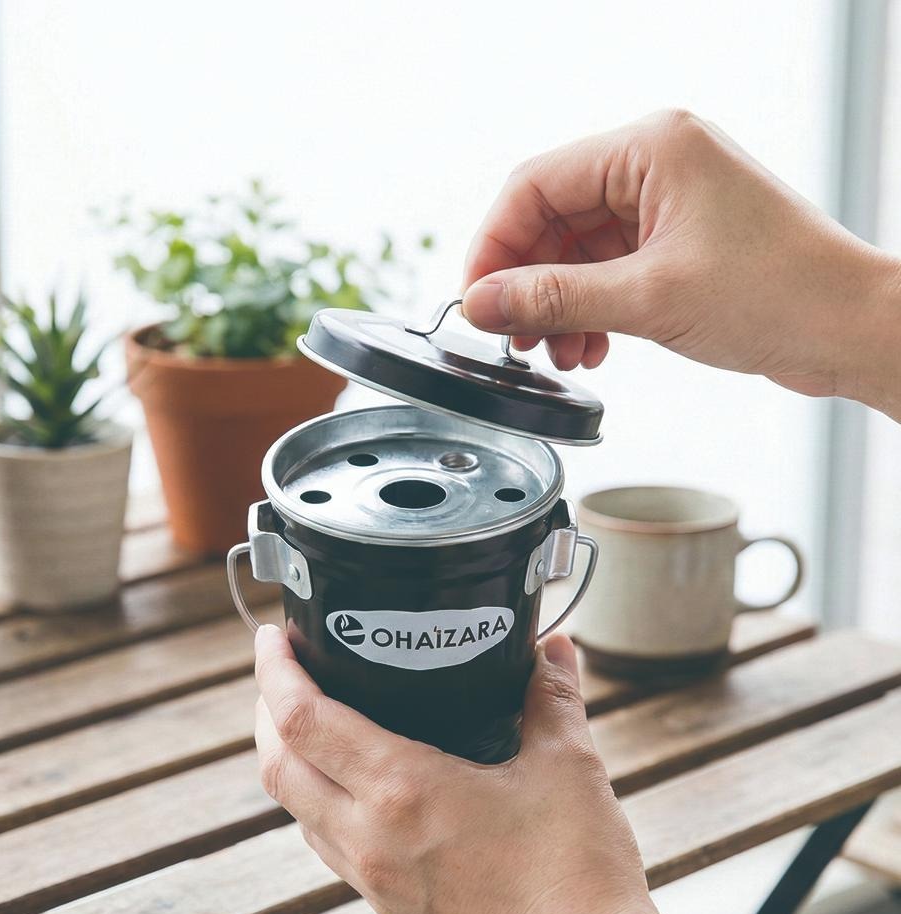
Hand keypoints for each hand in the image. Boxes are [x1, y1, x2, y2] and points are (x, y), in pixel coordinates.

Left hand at [254, 625, 759, 913]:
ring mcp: (376, 882)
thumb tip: (554, 647)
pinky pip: (330, 849)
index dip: (275, 671)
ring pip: (297, 811)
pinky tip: (356, 790)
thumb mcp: (568, 765)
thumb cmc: (577, 874)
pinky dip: (319, 807)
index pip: (303, 721)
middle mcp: (372, 839)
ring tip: (309, 723)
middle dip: (266, 712)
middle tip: (283, 672)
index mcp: (404, 791)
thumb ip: (552, 695)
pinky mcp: (392, 911)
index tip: (272, 638)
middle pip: (278, 767)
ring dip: (289, 761)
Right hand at [461, 109, 900, 419]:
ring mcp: (667, 204)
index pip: (536, 184)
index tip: (476, 300)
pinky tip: (592, 347)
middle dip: (529, 284)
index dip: (494, 246)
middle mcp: (656, 166)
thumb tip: (483, 303)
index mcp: (651, 148)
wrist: (849, 330)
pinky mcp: (676, 242)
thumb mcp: (647, 299)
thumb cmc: (778, 294)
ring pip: (577, 251)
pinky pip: (607, 270)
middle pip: (552, 219)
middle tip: (514, 337)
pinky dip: (590, 310)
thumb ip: (554, 299)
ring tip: (559, 353)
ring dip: (559, 305)